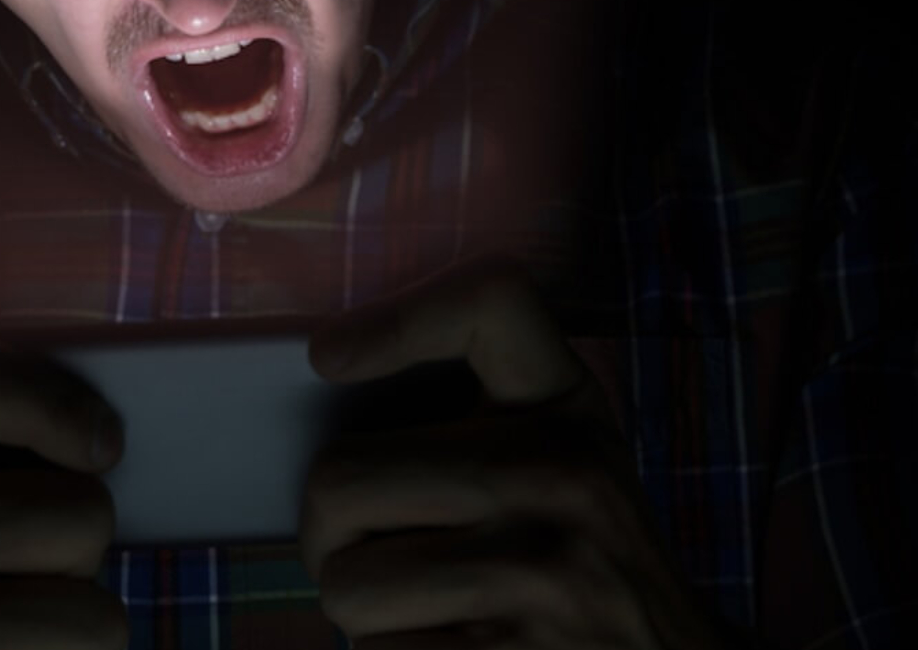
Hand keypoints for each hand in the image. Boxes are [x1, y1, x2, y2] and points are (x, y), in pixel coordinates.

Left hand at [303, 278, 722, 648]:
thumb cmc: (587, 560)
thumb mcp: (568, 457)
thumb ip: (475, 418)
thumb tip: (330, 372)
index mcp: (566, 411)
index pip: (492, 303)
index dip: (399, 319)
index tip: (331, 358)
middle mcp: (561, 477)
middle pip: (340, 481)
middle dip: (331, 534)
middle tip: (370, 552)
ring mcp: (543, 574)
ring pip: (346, 585)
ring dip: (364, 612)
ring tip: (426, 609)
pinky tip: (453, 649)